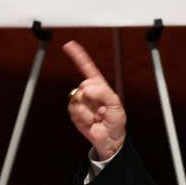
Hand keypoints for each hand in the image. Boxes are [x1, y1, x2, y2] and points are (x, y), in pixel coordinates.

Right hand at [63, 40, 126, 159]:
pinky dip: (85, 117)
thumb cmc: (115, 121)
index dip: (79, 56)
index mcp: (99, 86)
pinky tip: (91, 121)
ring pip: (78, 98)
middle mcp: (88, 92)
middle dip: (95, 97)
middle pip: (84, 85)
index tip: (69, 45)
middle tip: (103, 108)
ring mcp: (80, 102)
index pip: (88, 68)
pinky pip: (75, 110)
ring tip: (98, 116)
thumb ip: (103, 92)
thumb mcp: (115, 104)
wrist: (109, 139)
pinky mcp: (74, 113)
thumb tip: (87, 88)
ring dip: (90, 110)